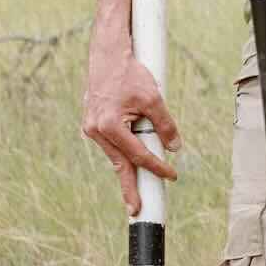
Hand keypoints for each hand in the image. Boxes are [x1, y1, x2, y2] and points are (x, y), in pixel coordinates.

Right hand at [82, 35, 180, 217]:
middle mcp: (96, 131)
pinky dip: (121, 152)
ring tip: (135, 192)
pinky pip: (110, 144)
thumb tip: (175, 147)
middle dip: (129, 187)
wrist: (107, 56)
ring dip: (127, 168)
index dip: (157, 168)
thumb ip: (165, 124)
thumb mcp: (153, 99)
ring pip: (115, 154)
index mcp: (109, 127)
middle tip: (136, 210)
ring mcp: (91, 128)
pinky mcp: (92, 123)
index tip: (171, 176)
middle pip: (120, 164)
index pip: (138, 155)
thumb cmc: (129, 74)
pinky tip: (129, 161)